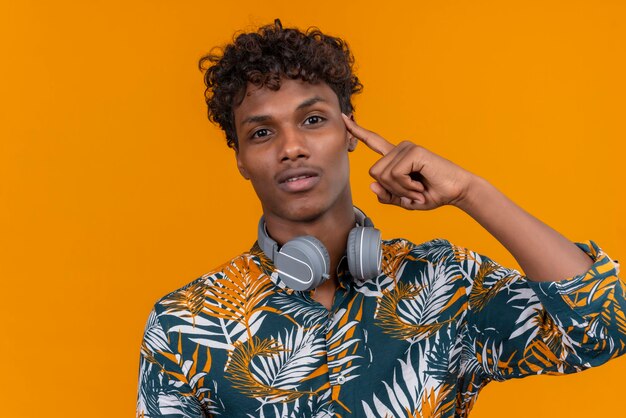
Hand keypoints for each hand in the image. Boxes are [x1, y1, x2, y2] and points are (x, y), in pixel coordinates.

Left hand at [342, 114, 475, 210]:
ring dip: (400, 189)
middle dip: (390, 189)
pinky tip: (420, 185)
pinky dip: (407, 186)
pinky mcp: (414, 152)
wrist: (456, 192)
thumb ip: (386, 195)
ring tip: (417, 188)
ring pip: (383, 175)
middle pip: (374, 173)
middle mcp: (399, 149)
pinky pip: (395, 174)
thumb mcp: (403, 200)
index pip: (373, 141)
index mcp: (395, 157)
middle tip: (412, 191)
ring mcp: (407, 148)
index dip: (357, 131)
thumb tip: (372, 186)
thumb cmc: (432, 194)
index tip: (343, 117)